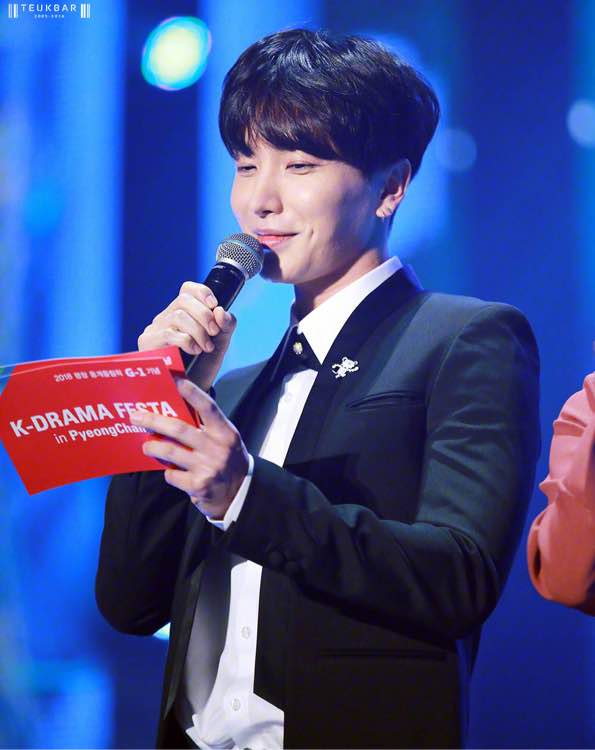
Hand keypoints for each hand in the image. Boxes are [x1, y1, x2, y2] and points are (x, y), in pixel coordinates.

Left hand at [131, 379, 249, 518]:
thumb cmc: (227, 460)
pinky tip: (170, 471)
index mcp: (225, 432)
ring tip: (145, 446)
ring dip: (153, 447)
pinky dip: (168, 472)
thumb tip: (173, 412)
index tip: (175, 381)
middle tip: (136, 417)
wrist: (239, 494)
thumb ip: (205, 428)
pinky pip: (172, 475)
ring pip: (171, 452)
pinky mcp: (198, 486)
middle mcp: (218, 448)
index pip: (208, 408)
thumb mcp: (223, 441)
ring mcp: (208, 467)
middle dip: (154, 421)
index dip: (192, 393)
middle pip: (180, 430)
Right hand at [138, 282, 236, 390]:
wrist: (192, 393)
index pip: (187, 289)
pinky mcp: (147, 343)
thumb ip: (226, 325)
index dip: (202, 292)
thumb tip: (220, 311)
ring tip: (206, 347)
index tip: (215, 305)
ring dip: (198, 331)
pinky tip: (194, 351)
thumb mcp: (220, 343)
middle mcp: (166, 317)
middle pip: (183, 299)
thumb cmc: (203, 366)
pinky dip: (187, 341)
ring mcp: (154, 329)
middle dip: (204, 315)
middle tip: (214, 333)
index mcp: (182, 313)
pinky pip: (168, 333)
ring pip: (178, 316)